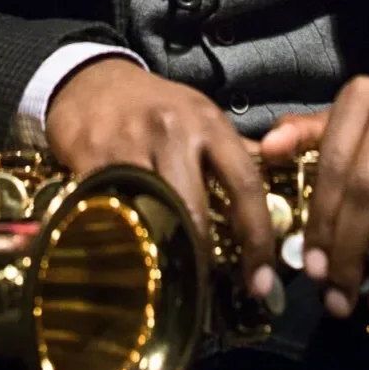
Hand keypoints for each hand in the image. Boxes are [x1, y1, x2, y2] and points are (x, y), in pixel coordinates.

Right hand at [46, 58, 279, 306]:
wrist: (94, 81)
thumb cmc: (156, 105)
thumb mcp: (200, 115)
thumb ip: (235, 153)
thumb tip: (274, 197)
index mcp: (208, 123)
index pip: (245, 183)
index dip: (258, 237)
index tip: (263, 280)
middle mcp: (173, 131)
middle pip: (194, 209)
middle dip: (202, 256)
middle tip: (207, 288)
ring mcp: (131, 144)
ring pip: (153, 214)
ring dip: (162, 251)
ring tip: (168, 275)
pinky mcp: (93, 159)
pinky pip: (113, 212)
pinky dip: (124, 237)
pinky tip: (128, 251)